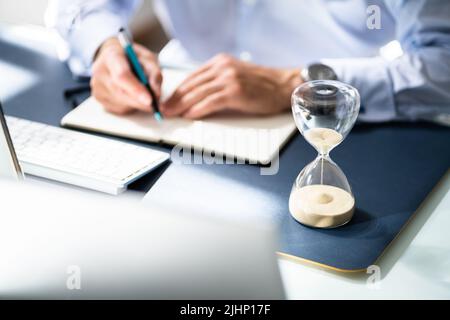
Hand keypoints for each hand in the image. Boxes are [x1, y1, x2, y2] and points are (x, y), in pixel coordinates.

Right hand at [90, 38, 161, 114]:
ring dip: (137, 104)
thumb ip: (154, 74)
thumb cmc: (133, 57)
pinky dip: (130, 106)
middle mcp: (100, 71)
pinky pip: (119, 108)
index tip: (150, 100)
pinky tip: (132, 96)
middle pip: (121, 93)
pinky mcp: (98, 98)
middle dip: (141, 102)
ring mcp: (96, 86)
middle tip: (156, 105)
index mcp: (111, 56)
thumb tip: (156, 94)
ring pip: (121, 103)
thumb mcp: (148, 59)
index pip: (122, 75)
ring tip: (143, 93)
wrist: (114, 57)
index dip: (136, 89)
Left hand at [161, 54, 301, 118]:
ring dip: (181, 105)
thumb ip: (217, 81)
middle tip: (163, 109)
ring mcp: (229, 78)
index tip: (167, 100)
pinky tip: (189, 115)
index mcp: (220, 62)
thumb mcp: (236, 75)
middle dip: (175, 99)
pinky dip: (197, 109)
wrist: (283, 86)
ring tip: (171, 114)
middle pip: (192, 85)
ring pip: (198, 93)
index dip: (177, 90)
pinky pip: (210, 102)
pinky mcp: (235, 91)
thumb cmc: (261, 85)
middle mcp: (223, 67)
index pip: (192, 77)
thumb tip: (196, 96)